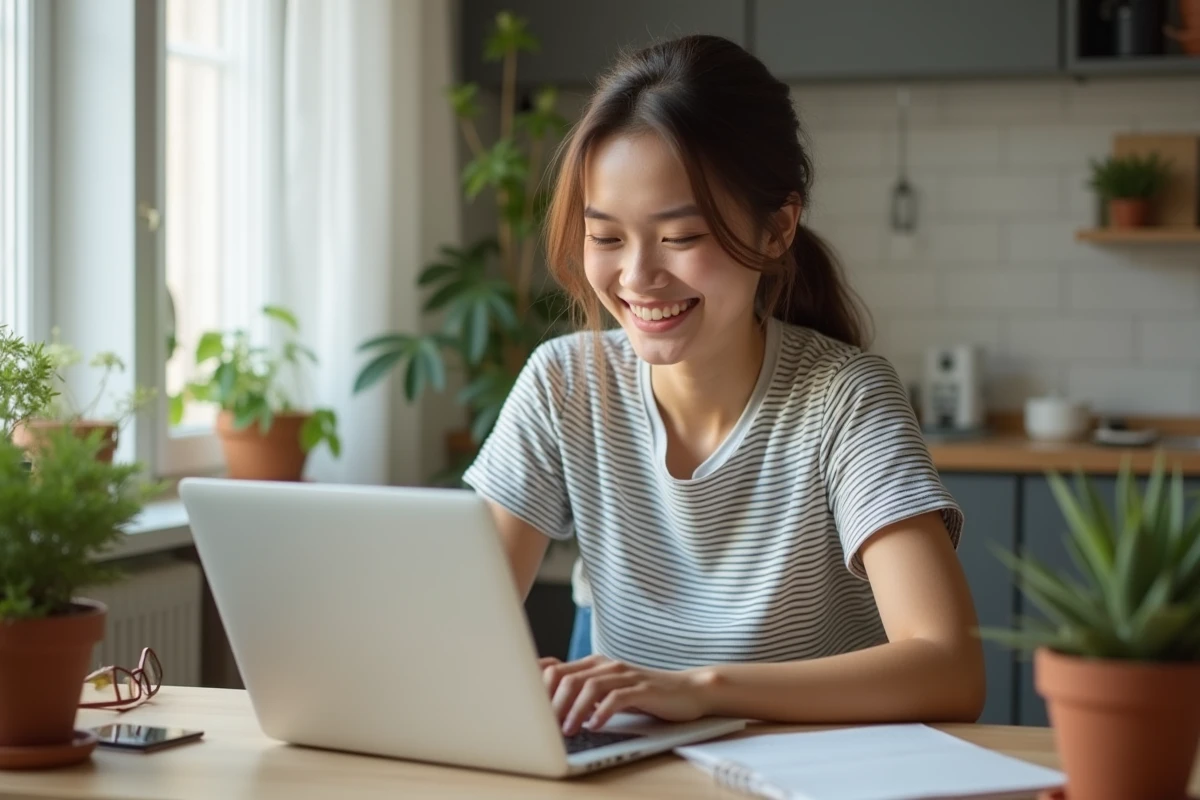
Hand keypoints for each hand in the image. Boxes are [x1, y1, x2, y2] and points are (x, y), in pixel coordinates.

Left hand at [538, 654, 708, 734]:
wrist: (687, 691)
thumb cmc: (645, 695)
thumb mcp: (608, 691)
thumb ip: (582, 692)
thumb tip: (548, 703)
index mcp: (594, 664)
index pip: (554, 668)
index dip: (537, 689)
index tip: (527, 711)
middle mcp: (606, 665)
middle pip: (567, 677)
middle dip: (551, 702)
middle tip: (543, 726)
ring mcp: (625, 675)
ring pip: (589, 686)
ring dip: (574, 710)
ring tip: (567, 730)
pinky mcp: (643, 689)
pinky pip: (617, 697)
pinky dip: (602, 712)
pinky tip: (595, 726)